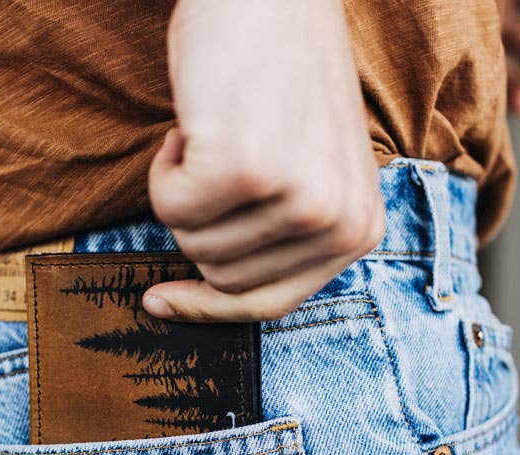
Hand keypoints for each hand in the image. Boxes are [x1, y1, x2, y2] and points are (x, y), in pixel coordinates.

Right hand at [144, 0, 384, 322]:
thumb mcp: (310, 173)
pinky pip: (169, 205)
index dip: (208, 310)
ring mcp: (298, 200)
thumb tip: (209, 296)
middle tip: (216, 160)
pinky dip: (165, 164)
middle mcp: (338, 223)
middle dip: (199, 225)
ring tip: (216, 132)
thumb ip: (286, 237)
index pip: (270, 305)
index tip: (159, 303)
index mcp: (360, 230)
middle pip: (223, 278)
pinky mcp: (247, 170)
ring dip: (183, 188)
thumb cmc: (282, 79)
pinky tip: (197, 121)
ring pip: (192, 242)